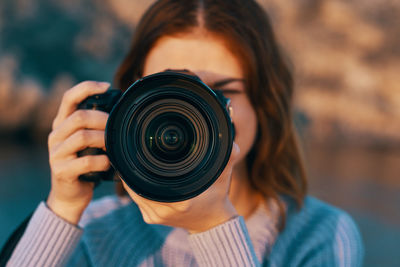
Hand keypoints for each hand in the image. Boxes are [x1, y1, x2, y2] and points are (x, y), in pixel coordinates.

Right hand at [46, 81, 110, 223]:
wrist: (71, 195)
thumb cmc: (86, 164)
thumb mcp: (89, 143)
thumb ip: (96, 127)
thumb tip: (122, 110)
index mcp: (62, 124)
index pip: (69, 98)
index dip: (87, 87)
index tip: (107, 86)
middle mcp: (56, 136)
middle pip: (79, 117)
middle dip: (103, 119)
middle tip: (118, 127)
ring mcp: (56, 154)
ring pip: (82, 137)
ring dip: (104, 139)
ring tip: (115, 146)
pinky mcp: (61, 171)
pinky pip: (86, 161)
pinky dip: (102, 161)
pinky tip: (109, 163)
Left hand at [122, 143, 239, 233]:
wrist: (211, 223)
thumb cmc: (216, 197)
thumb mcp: (223, 176)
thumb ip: (228, 159)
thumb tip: (233, 144)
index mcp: (181, 202)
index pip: (149, 182)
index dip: (140, 168)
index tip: (137, 154)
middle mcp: (165, 211)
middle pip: (138, 187)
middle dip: (135, 171)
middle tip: (132, 153)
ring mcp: (156, 217)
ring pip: (135, 194)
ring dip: (133, 180)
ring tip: (132, 163)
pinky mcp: (152, 219)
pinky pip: (138, 201)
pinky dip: (137, 189)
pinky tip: (136, 178)